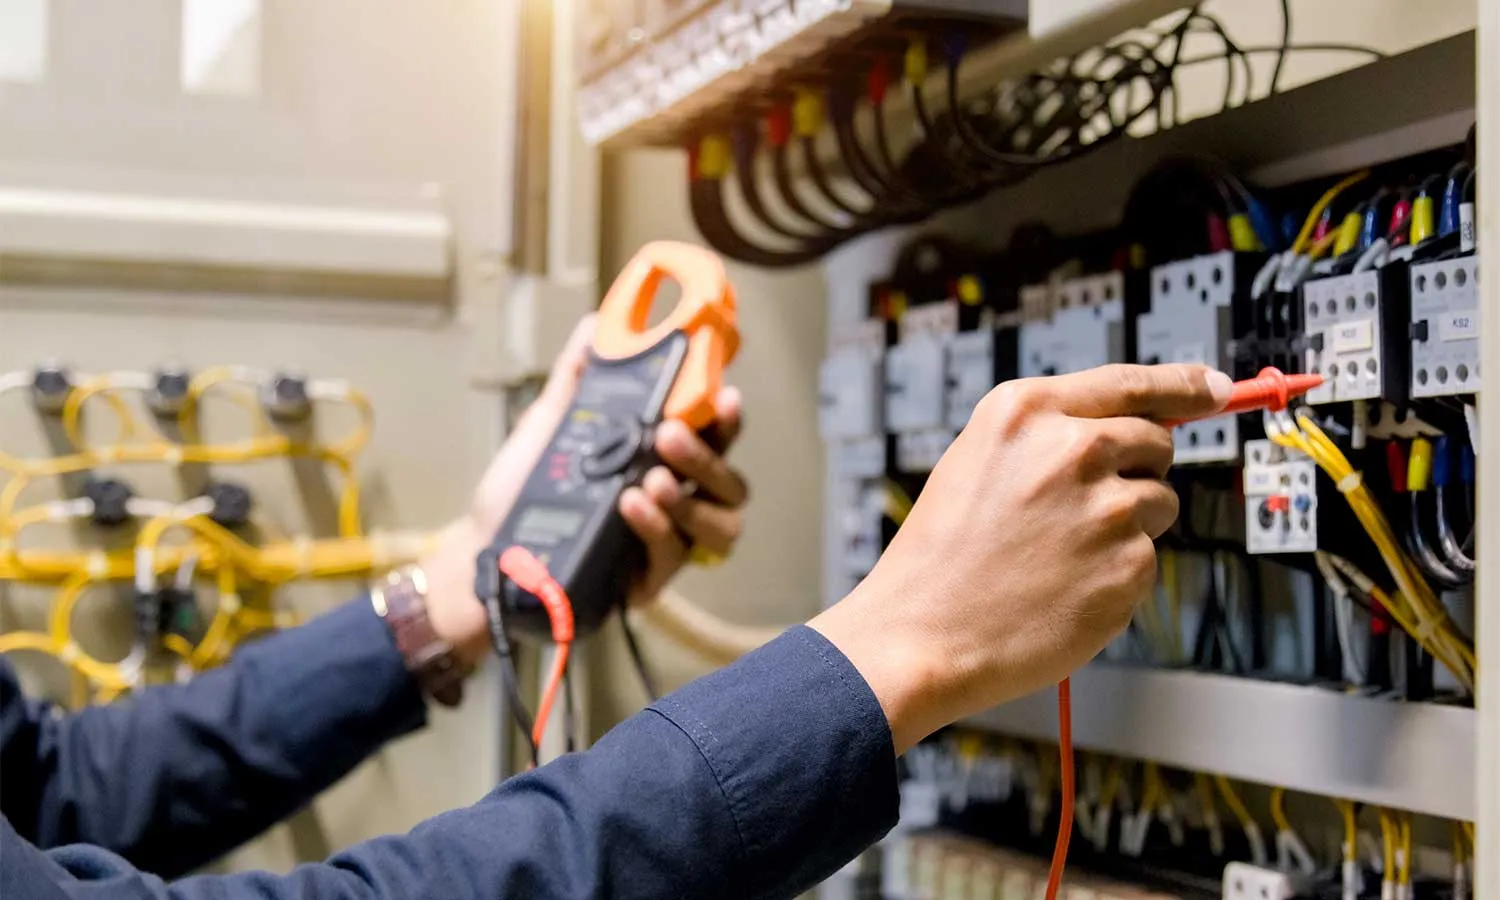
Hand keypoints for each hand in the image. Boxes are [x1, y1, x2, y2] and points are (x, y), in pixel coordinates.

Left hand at [420, 316, 747, 666]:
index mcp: (662, 463)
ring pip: (720, 527)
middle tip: (668, 435)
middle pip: (730, 485)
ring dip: (692, 498)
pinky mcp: (646, 582)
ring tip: (651, 480)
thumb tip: (595, 325)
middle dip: (708, 457)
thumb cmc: (522, 489)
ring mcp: (666, 545)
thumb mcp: (550, 425)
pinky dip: (656, 527)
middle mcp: (676, 504)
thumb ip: (578, 378)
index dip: (728, 420)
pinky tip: (631, 506)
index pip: (717, 440)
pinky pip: (671, 557)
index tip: (725, 396)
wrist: (485, 547)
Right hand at [809, 364, 1230, 752]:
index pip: (1130, 382)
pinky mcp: (1129, 566)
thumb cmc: (941, 556)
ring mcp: (1107, 508)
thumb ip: (1050, 434)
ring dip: (1128, 524)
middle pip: (1157, 440)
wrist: (922, 634)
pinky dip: (1117, 574)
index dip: (1183, 384)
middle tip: (1086, 507)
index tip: (1213, 388)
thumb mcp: (977, 460)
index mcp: (1028, 413)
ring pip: (1161, 502)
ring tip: (1063, 553)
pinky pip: (1148, 558)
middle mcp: (1073, 450)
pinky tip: (1066, 586)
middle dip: (1137, 468)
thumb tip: (1133, 425)